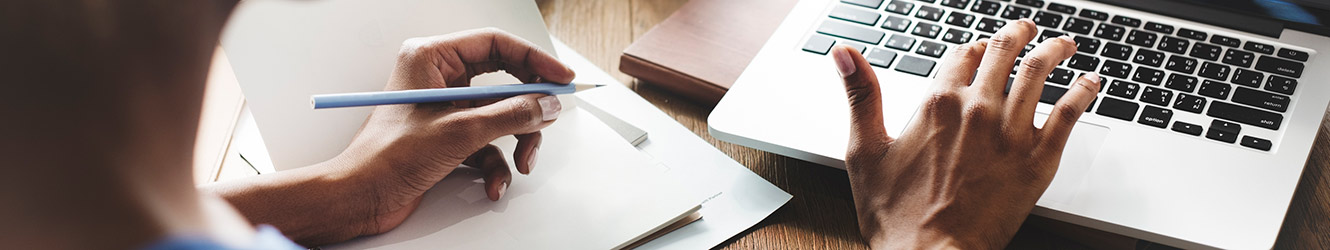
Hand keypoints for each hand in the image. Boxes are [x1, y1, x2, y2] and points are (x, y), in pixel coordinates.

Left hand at [336, 28, 573, 234]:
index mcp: (431, 58)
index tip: (561, 78)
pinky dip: (495, 165)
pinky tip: (493, 184)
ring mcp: (444, 109)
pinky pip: (487, 143)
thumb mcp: (460, 132)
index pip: (495, 44)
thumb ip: (510, 115)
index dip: (534, 59)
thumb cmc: (387, 158)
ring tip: (522, 162)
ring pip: (499, 116)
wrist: (360, 198)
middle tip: (549, 118)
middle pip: (503, 81)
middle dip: (526, 108)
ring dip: (515, 142)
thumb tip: (545, 104)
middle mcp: (438, 78)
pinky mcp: (447, 137)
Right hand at [834, 20, 1100, 248]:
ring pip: (1040, 72)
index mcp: (937, 103)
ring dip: (1055, 50)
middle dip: (1018, 34)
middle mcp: (977, 109)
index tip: (977, 50)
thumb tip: (844, 53)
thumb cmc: (896, 216)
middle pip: (1004, 52)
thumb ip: (860, 95)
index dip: (971, 48)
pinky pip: (1069, 113)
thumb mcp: (864, 151)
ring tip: (1063, 44)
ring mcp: (1011, 133)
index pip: (962, 54)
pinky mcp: (1038, 160)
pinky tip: (1090, 83)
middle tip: (1026, 30)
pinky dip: (1084, 91)